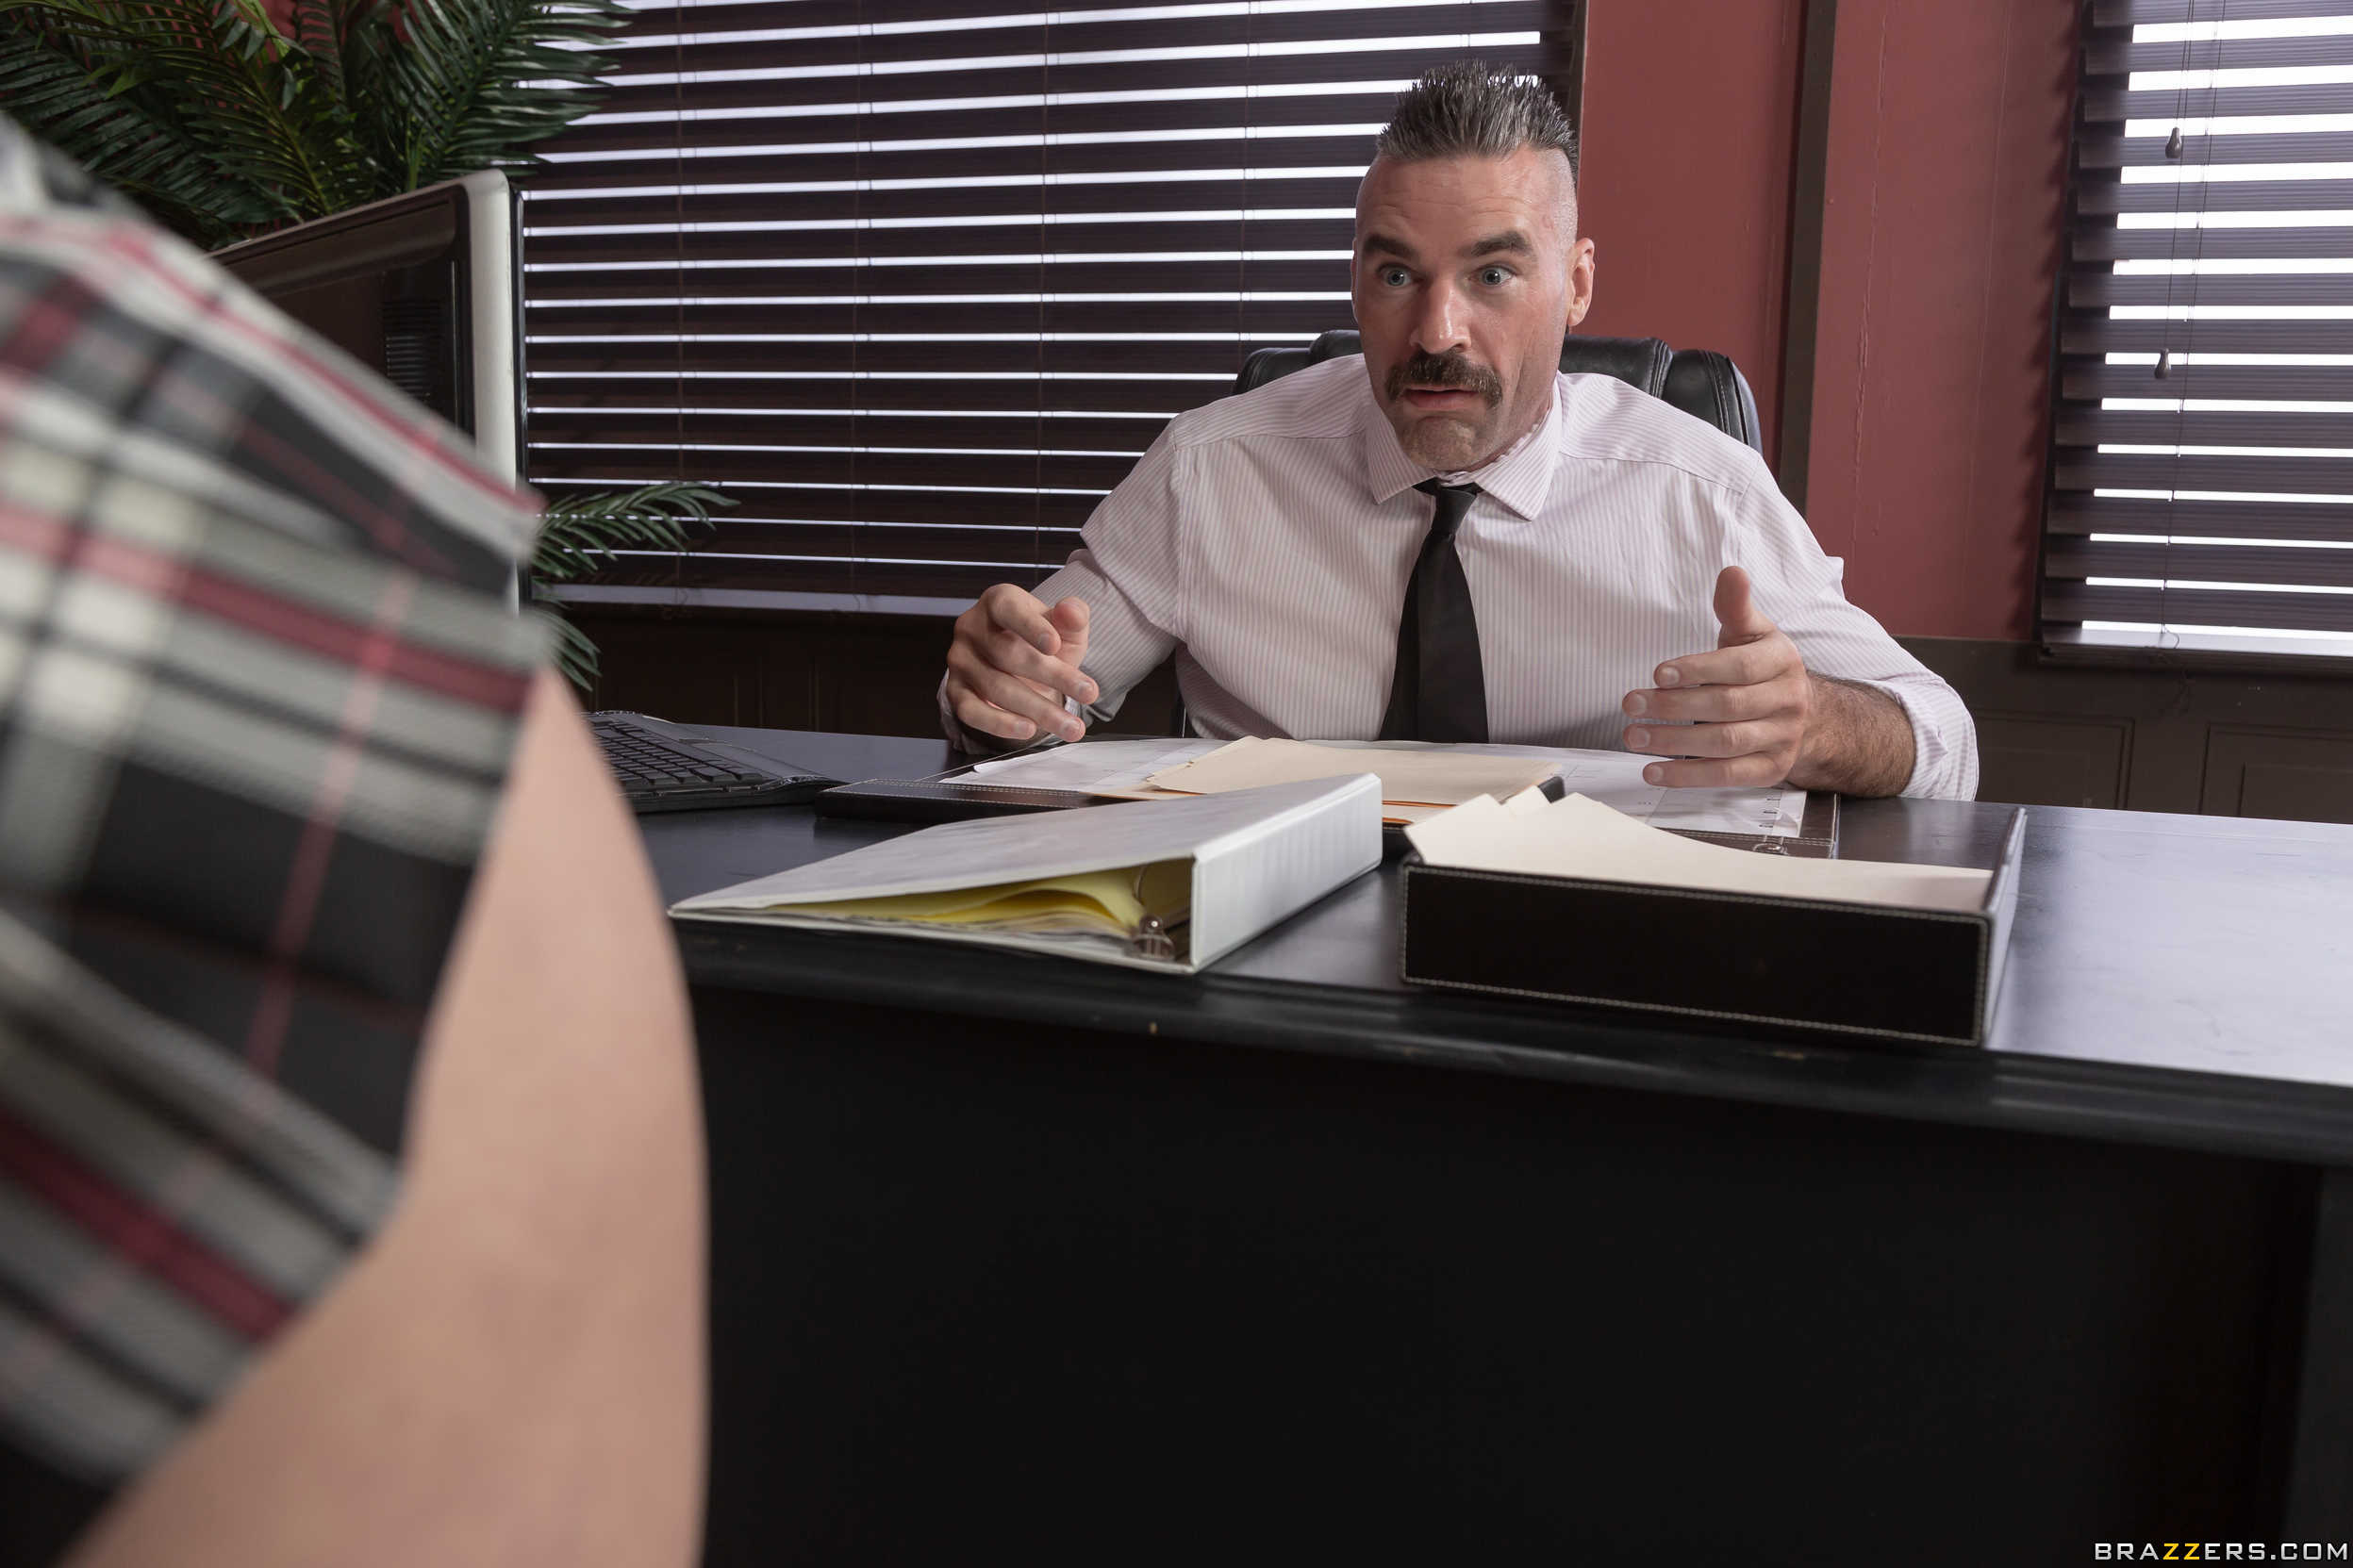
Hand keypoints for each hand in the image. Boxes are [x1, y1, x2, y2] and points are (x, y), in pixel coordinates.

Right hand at [945, 584, 1095, 743]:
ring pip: (996, 688)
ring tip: (1070, 726)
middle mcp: (972, 627)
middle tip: (1088, 693)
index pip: (1010, 610)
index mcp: (998, 601)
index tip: (1055, 646)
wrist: (1023, 668)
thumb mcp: (1065, 628)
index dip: (1031, 628)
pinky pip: (972, 711)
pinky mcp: (955, 691)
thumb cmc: (1045, 642)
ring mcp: (960, 660)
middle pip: (1008, 655)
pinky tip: (1028, 729)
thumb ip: (1074, 617)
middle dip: (1053, 676)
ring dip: (1037, 709)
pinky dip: (1000, 724)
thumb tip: (1073, 611)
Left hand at [1620, 566, 1811, 786]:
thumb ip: (1735, 607)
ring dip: (1674, 742)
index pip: (1739, 667)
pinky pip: (1728, 776)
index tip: (1658, 673)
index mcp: (1781, 660)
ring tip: (1634, 736)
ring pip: (1725, 743)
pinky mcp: (1771, 770)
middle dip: (1674, 707)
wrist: (1807, 715)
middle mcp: (1787, 700)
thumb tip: (1731, 572)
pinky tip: (1654, 771)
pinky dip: (1688, 776)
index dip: (1697, 670)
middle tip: (1631, 704)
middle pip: (1727, 706)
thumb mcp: (1752, 634)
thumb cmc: (1762, 668)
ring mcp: (1782, 738)